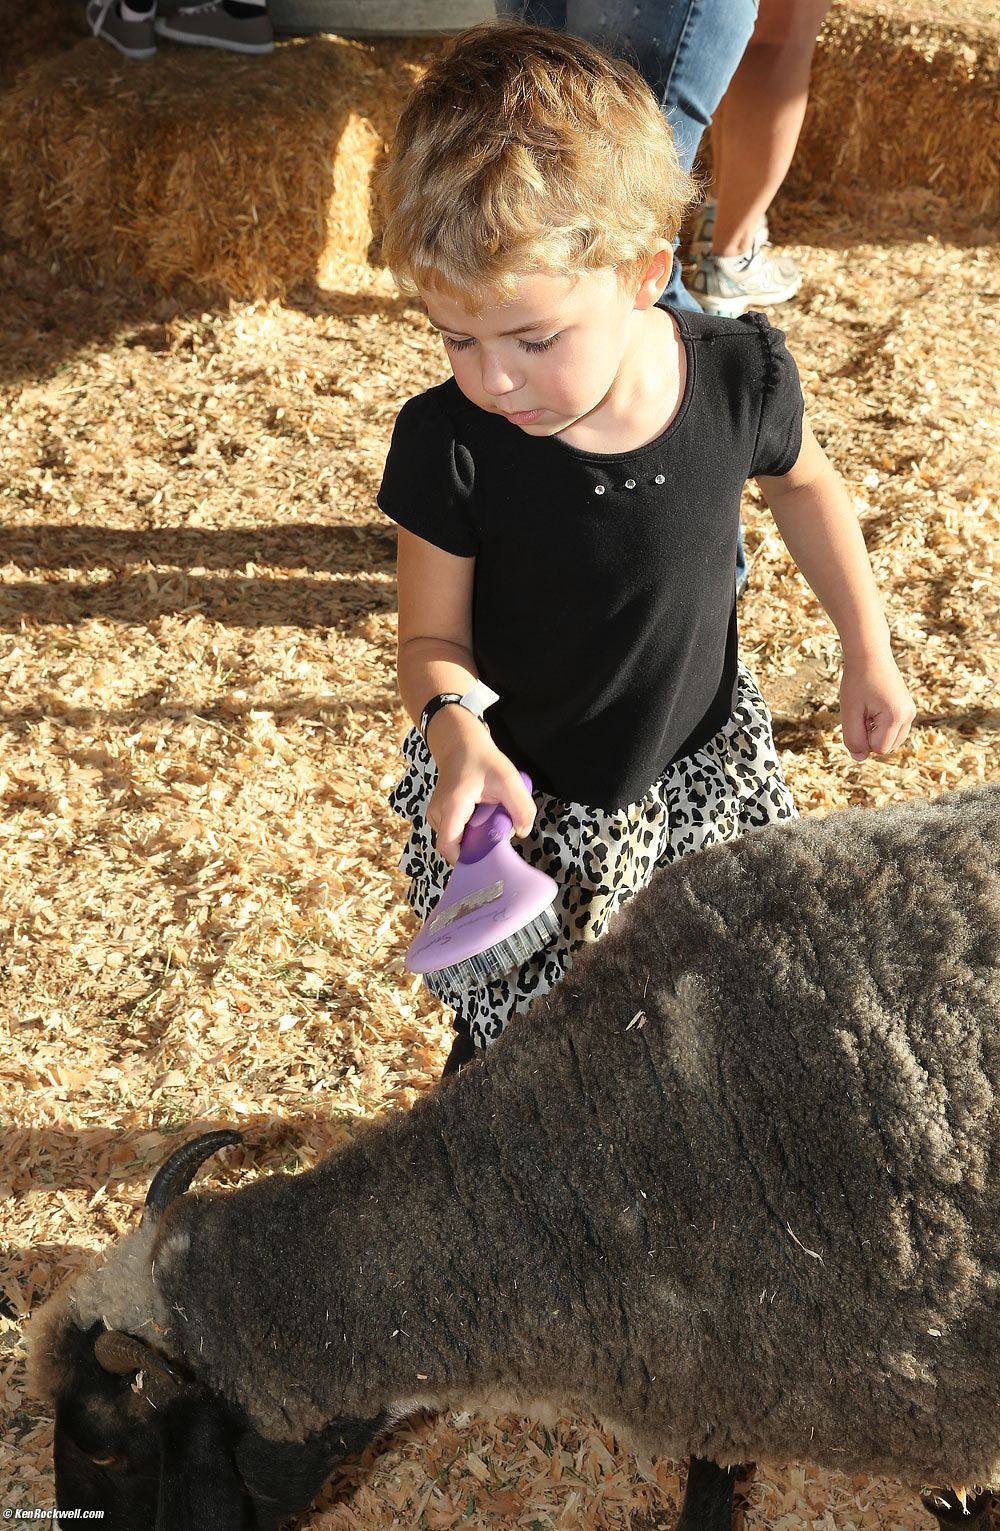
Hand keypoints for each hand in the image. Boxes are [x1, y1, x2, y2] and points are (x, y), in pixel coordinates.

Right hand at [424, 706, 536, 863]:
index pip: (448, 847)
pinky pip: (455, 833)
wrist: (461, 744)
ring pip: (456, 841)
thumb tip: (522, 832)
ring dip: (475, 837)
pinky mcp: (439, 816)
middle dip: (477, 847)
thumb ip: (522, 808)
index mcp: (452, 805)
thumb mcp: (509, 779)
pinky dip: (470, 830)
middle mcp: (437, 813)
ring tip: (489, 817)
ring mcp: (435, 815)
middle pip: (455, 847)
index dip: (466, 860)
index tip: (487, 859)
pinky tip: (481, 816)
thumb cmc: (482, 760)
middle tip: (496, 830)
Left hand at [840, 654, 915, 761]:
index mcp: (897, 717)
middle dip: (870, 736)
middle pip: (886, 748)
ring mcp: (911, 713)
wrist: (869, 655)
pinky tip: (873, 709)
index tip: (858, 717)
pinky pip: (893, 732)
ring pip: (890, 742)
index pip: (879, 749)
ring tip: (868, 709)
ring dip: (875, 732)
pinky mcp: (908, 710)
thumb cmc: (857, 682)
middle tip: (862, 712)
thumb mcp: (850, 712)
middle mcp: (909, 716)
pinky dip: (881, 727)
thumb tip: (860, 758)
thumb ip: (853, 739)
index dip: (863, 738)